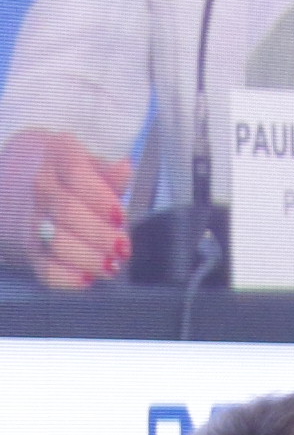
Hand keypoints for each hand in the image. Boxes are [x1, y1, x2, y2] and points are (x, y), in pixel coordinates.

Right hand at [1, 129, 130, 287]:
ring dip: (87, 257)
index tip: (119, 216)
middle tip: (122, 248)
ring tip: (111, 266)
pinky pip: (44, 267)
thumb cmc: (73, 173)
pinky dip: (66, 276)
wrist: (29, 184)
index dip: (99, 198)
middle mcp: (41, 186)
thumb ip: (107, 169)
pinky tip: (87, 279)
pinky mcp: (32, 248)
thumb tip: (124, 168)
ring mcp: (33, 218)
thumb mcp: (88, 161)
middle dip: (99, 233)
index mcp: (58, 155)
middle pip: (66, 210)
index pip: (76, 174)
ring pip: (55, 240)